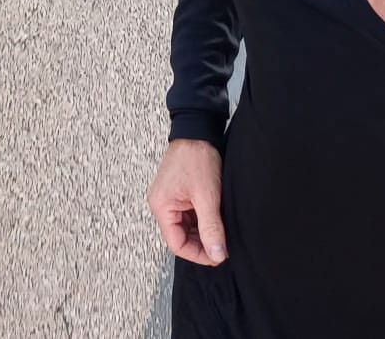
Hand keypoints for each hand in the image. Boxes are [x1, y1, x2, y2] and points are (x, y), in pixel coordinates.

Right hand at [148, 139, 227, 265]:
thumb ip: (211, 227)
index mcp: (161, 206)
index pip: (176, 244)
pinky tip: (215, 217)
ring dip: (203, 231)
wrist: (198, 128)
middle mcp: (161, 204)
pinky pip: (189, 214)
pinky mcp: (178, 192)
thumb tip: (217, 254)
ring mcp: (169, 197)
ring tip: (221, 230)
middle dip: (202, 243)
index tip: (218, 255)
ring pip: (186, 226)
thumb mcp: (207, 196)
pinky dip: (202, 219)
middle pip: (180, 236)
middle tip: (223, 245)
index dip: (198, 254)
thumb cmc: (197, 157)